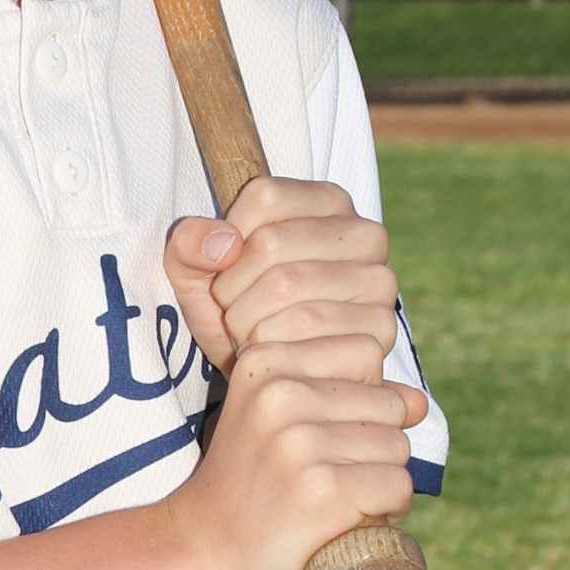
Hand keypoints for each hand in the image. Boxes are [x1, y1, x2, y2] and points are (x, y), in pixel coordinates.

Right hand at [159, 328, 428, 569]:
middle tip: (324, 478)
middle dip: (375, 446)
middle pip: (390, 405)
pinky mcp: (324, 490)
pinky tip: (344, 523)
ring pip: (398, 448)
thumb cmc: (249, 487)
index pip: (366, 352)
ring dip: (381, 483)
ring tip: (331, 502)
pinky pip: (398, 488)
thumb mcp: (279, 421)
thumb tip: (418, 401)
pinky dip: (386, 513)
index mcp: (266, 361)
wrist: (200, 556)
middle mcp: (281, 393)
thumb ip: (348, 397)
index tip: (318, 434)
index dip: (361, 399)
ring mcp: (301, 442)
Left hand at [164, 177, 399, 375]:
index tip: (226, 268)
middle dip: (231, 287)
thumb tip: (224, 244)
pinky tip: (268, 351)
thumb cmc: (235, 307)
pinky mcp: (381, 325)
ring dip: (245, 319)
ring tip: (245, 331)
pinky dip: (269, 345)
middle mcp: (364, 234)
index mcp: (328, 202)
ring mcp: (378, 280)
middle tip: (231, 310)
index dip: (228, 239)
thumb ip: (189, 242)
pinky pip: (305, 327)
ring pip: (285, 286)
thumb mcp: (195, 269)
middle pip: (271, 244)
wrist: (267, 371)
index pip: (264, 197)